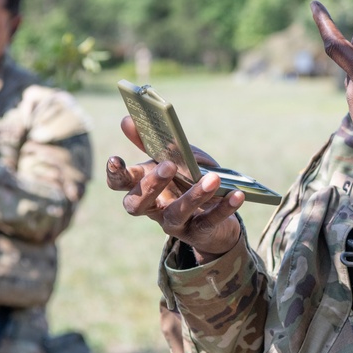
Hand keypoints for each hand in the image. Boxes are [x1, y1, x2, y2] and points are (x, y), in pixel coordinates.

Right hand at [105, 116, 243, 262]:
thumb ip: (157, 141)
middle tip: (168, 165)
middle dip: (150, 185)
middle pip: (138, 204)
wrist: (218, 212)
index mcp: (143, 184)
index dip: (115, 174)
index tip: (116, 159)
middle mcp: (153, 207)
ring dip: (193, 196)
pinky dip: (224, 207)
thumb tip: (129, 119)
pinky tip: (236, 194)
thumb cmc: (192, 177)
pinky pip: (210, 221)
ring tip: (213, 179)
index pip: (120, 183)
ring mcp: (174, 223)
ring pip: (175, 214)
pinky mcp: (198, 232)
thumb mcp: (178, 156)